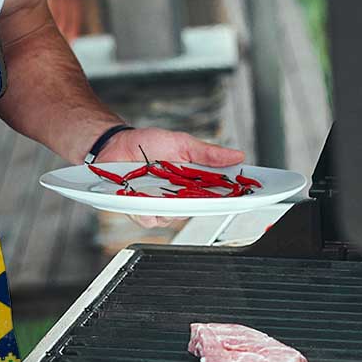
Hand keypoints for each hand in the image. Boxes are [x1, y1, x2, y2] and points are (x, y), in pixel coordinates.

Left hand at [98, 128, 245, 228]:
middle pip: (197, 210)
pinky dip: (147, 211)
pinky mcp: (139, 210)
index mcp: (192, 182)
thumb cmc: (147, 143)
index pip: (217, 194)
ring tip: (163, 191)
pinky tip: (143, 199)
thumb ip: (207, 153)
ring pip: (173, 218)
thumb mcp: (181, 143)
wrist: (115, 144)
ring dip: (170, 206)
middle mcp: (178, 197)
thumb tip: (237, 155)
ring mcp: (158, 205)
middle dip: (201, 204)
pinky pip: (148, 219)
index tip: (246, 195)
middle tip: (201, 193)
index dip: (232, 197)